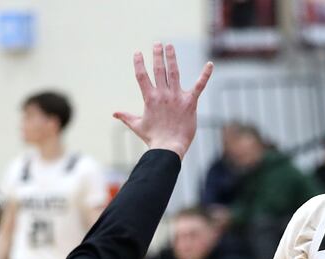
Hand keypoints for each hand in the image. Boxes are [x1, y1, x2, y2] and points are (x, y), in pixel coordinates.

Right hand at [114, 43, 213, 159]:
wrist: (168, 148)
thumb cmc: (153, 139)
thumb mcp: (137, 126)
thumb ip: (126, 117)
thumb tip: (114, 113)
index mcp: (150, 98)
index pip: (142, 76)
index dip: (139, 63)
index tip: (138, 53)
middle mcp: (163, 95)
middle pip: (159, 70)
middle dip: (157, 55)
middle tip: (157, 43)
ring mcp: (177, 98)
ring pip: (174, 73)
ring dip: (172, 58)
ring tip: (170, 46)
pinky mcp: (190, 103)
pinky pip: (199, 86)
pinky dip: (205, 75)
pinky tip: (210, 64)